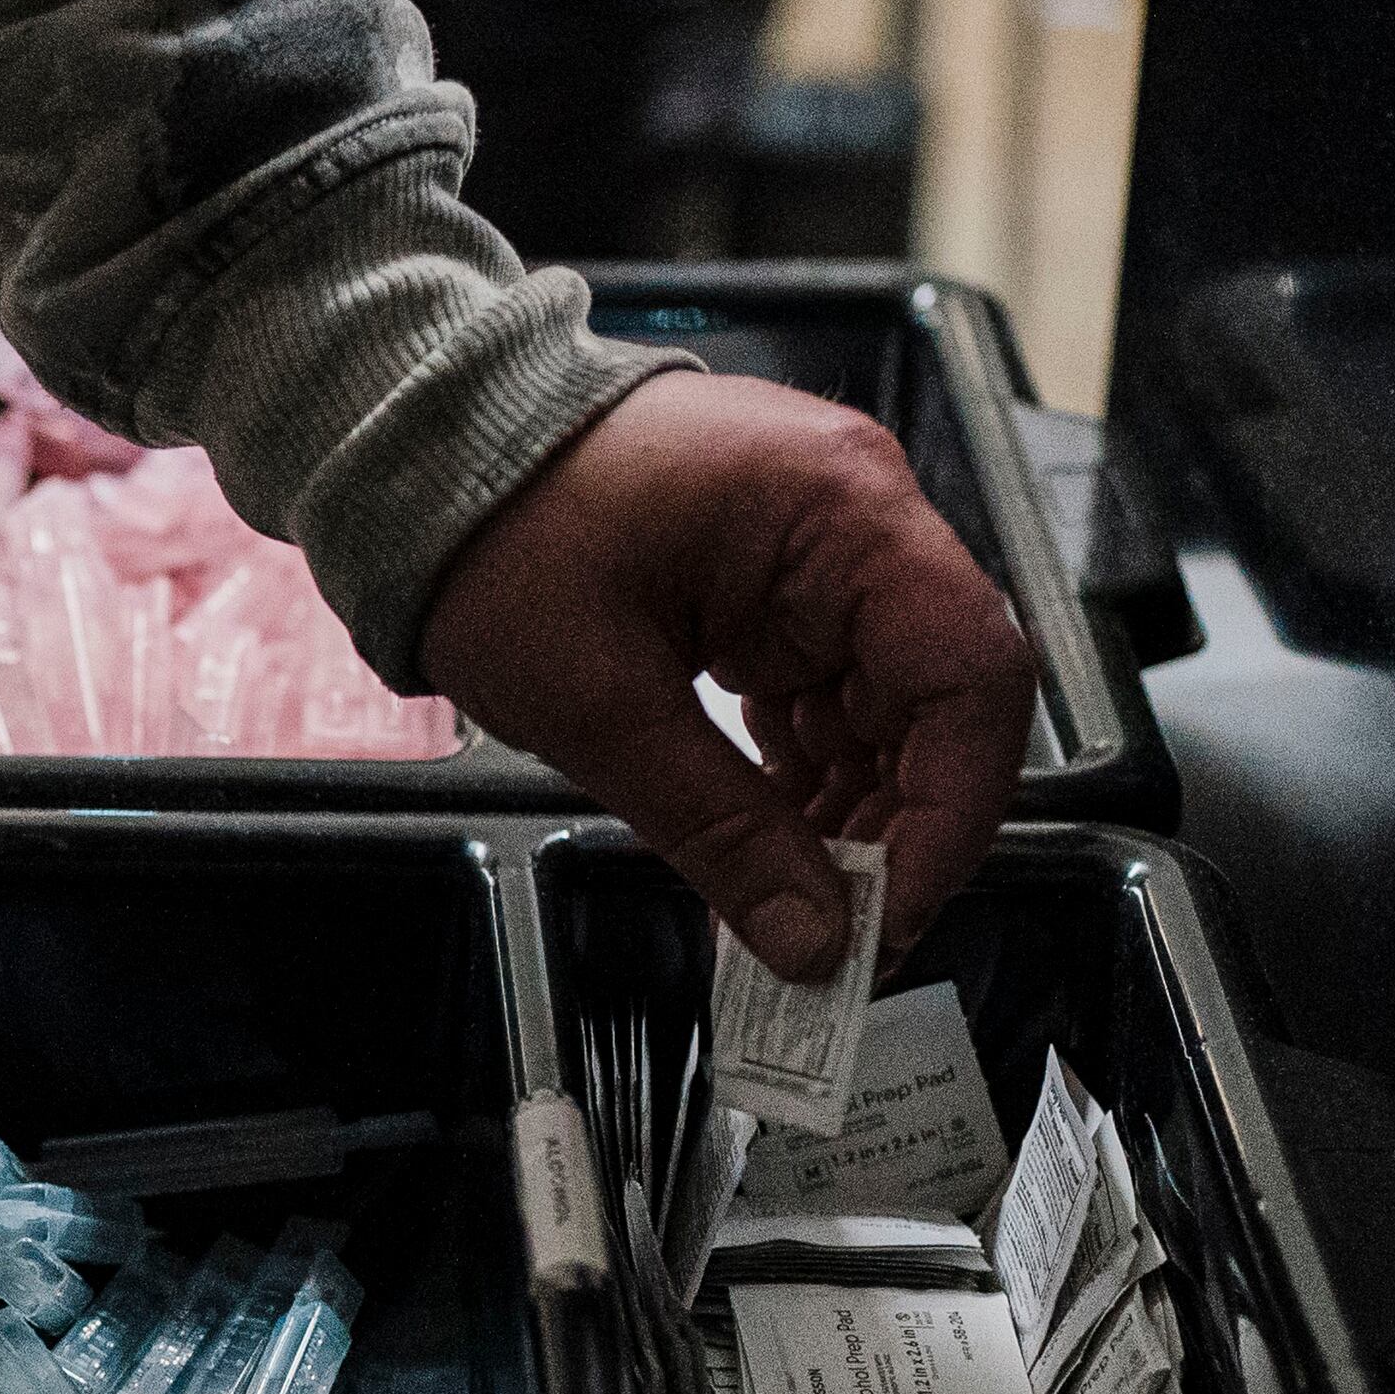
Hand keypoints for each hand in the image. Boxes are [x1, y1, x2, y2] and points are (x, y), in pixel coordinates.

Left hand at [421, 370, 1036, 980]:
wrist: (419, 454)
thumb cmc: (494, 531)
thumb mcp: (597, 705)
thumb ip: (718, 829)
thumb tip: (810, 938)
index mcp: (838, 509)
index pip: (974, 675)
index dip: (954, 814)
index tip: (893, 916)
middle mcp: (854, 516)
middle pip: (941, 700)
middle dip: (898, 828)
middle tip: (836, 936)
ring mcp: (817, 549)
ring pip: (887, 708)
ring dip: (851, 811)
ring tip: (791, 901)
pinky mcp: (772, 583)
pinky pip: (826, 692)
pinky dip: (807, 773)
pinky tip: (770, 840)